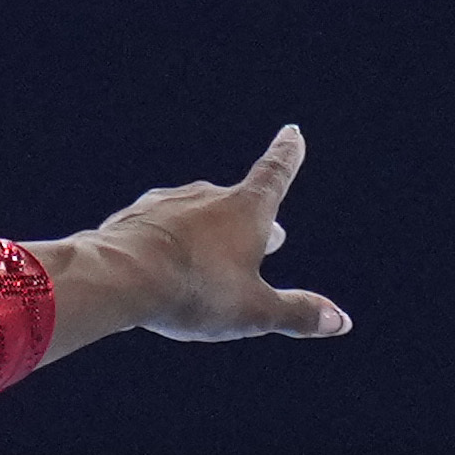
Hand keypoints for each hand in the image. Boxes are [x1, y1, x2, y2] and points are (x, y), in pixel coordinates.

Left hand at [31, 126, 350, 364]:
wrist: (113, 277)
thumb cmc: (193, 290)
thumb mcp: (254, 311)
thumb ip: (296, 313)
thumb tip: (341, 321)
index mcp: (244, 210)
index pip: (274, 175)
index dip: (287, 156)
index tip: (292, 132)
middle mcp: (203, 198)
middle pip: (235, 203)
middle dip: (254, 220)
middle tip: (271, 236)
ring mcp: (161, 205)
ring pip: (193, 214)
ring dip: (208, 232)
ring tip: (211, 255)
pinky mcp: (127, 220)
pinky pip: (155, 229)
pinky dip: (166, 244)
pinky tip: (159, 263)